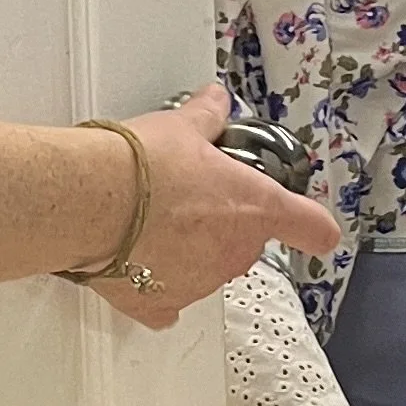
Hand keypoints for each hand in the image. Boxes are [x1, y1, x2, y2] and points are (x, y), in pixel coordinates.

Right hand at [85, 82, 339, 331]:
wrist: (91, 200)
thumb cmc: (142, 165)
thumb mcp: (181, 126)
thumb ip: (207, 118)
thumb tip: (216, 102)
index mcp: (254, 208)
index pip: (310, 227)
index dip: (313, 227)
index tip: (313, 230)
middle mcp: (234, 252)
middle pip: (246, 243)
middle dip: (223, 224)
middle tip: (188, 197)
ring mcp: (199, 283)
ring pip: (206, 269)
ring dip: (188, 250)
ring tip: (149, 220)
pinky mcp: (157, 303)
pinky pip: (166, 303)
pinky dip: (156, 290)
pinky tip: (138, 268)